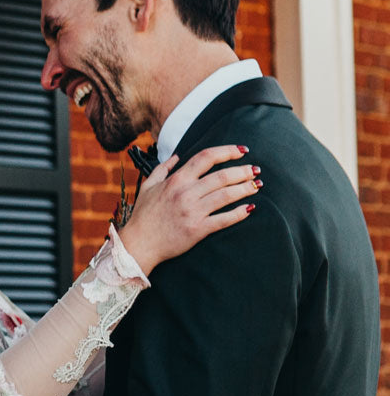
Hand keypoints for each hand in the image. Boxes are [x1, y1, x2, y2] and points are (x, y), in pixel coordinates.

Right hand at [122, 144, 258, 272]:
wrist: (138, 244)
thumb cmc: (143, 216)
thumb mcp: (148, 187)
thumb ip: (163, 169)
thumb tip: (177, 156)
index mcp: (177, 180)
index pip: (207, 157)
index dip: (228, 151)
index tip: (242, 150)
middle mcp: (186, 193)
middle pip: (222, 176)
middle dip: (243, 171)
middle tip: (255, 170)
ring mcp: (193, 211)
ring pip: (226, 195)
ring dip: (245, 189)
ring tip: (257, 185)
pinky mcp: (197, 230)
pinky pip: (223, 219)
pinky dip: (239, 213)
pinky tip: (249, 208)